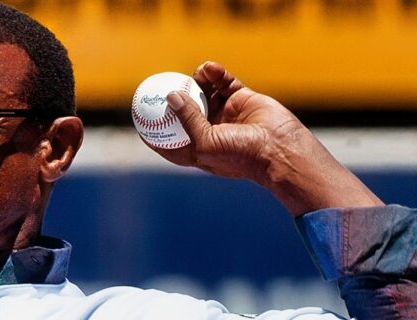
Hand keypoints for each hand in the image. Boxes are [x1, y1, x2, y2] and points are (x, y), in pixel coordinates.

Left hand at [148, 61, 382, 215]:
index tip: (138, 118)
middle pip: (184, 112)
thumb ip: (187, 118)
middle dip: (172, 99)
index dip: (153, 131)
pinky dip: (215, 74)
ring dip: (196, 81)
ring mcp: (225, 114)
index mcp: (198, 149)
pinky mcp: (241, 98)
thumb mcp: (204, 141)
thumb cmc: (239, 154)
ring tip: (193, 73)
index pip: (169, 140)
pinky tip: (208, 67)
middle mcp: (210, 131)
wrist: (277, 148)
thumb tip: (171, 96)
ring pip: (204, 92)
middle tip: (158, 84)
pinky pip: (223, 82)